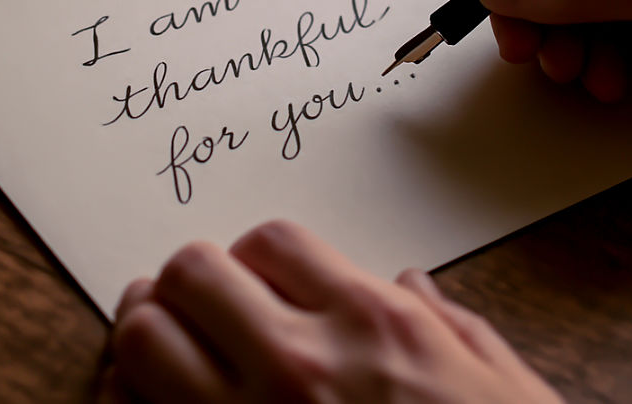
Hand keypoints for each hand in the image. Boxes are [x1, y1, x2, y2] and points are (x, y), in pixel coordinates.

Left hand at [100, 220, 561, 403]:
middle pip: (191, 273)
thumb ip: (447, 326)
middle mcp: (298, 368)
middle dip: (192, 282)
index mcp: (372, 328)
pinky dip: (127, 399)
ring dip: (149, 333)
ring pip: (141, 338)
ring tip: (169, 348)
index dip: (256, 258)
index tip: (262, 283)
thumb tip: (408, 285)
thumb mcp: (504, 389)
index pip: (270, 242)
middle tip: (205, 306)